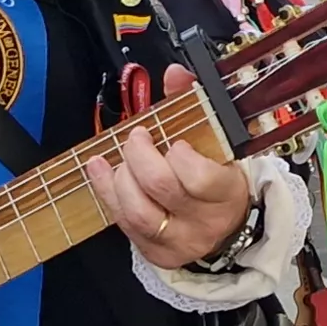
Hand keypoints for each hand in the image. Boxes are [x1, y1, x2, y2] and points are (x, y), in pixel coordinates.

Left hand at [87, 74, 253, 267]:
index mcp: (226, 193)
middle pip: (160, 187)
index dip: (179, 155)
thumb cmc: (218, 180)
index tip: (174, 142)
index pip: (199, 178)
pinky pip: (123, 224)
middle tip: (137, 138)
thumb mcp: (218, 145)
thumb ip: (195, 104)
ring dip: (120, 177)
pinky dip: (106, 193)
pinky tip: (100, 171)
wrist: (225, 229)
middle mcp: (203, 222)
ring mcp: (178, 241)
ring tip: (122, 159)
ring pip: (137, 211)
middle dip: (139, 155)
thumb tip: (175, 73)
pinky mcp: (154, 253)